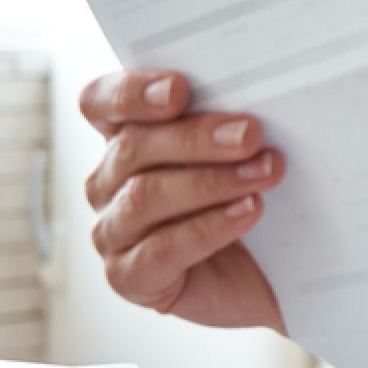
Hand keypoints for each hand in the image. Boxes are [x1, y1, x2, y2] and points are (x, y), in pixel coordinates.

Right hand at [79, 70, 286, 333]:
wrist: (267, 274)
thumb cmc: (248, 197)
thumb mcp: (240, 153)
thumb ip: (229, 123)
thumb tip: (250, 107)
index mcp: (126, 139)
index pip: (100, 103)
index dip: (131, 93)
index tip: (179, 90)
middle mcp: (108, 183)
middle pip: (133, 148)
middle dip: (197, 138)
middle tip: (250, 134)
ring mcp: (113, 232)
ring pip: (145, 197)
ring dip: (211, 182)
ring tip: (264, 174)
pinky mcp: (129, 278)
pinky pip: (160, 250)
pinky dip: (208, 228)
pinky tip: (247, 211)